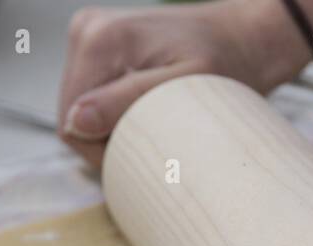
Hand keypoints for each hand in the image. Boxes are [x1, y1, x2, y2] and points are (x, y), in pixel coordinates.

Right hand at [57, 1, 312, 166]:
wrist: (242, 38)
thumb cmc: (225, 65)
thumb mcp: (185, 88)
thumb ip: (130, 101)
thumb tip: (75, 121)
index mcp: (100, 39)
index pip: (71, 123)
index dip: (103, 149)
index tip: (147, 147)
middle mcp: (87, 30)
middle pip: (71, 117)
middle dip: (106, 136)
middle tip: (155, 133)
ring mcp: (90, 34)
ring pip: (78, 110)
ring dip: (111, 126)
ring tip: (153, 117)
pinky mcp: (97, 44)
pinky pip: (89, 96)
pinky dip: (113, 112)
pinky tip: (144, 106)